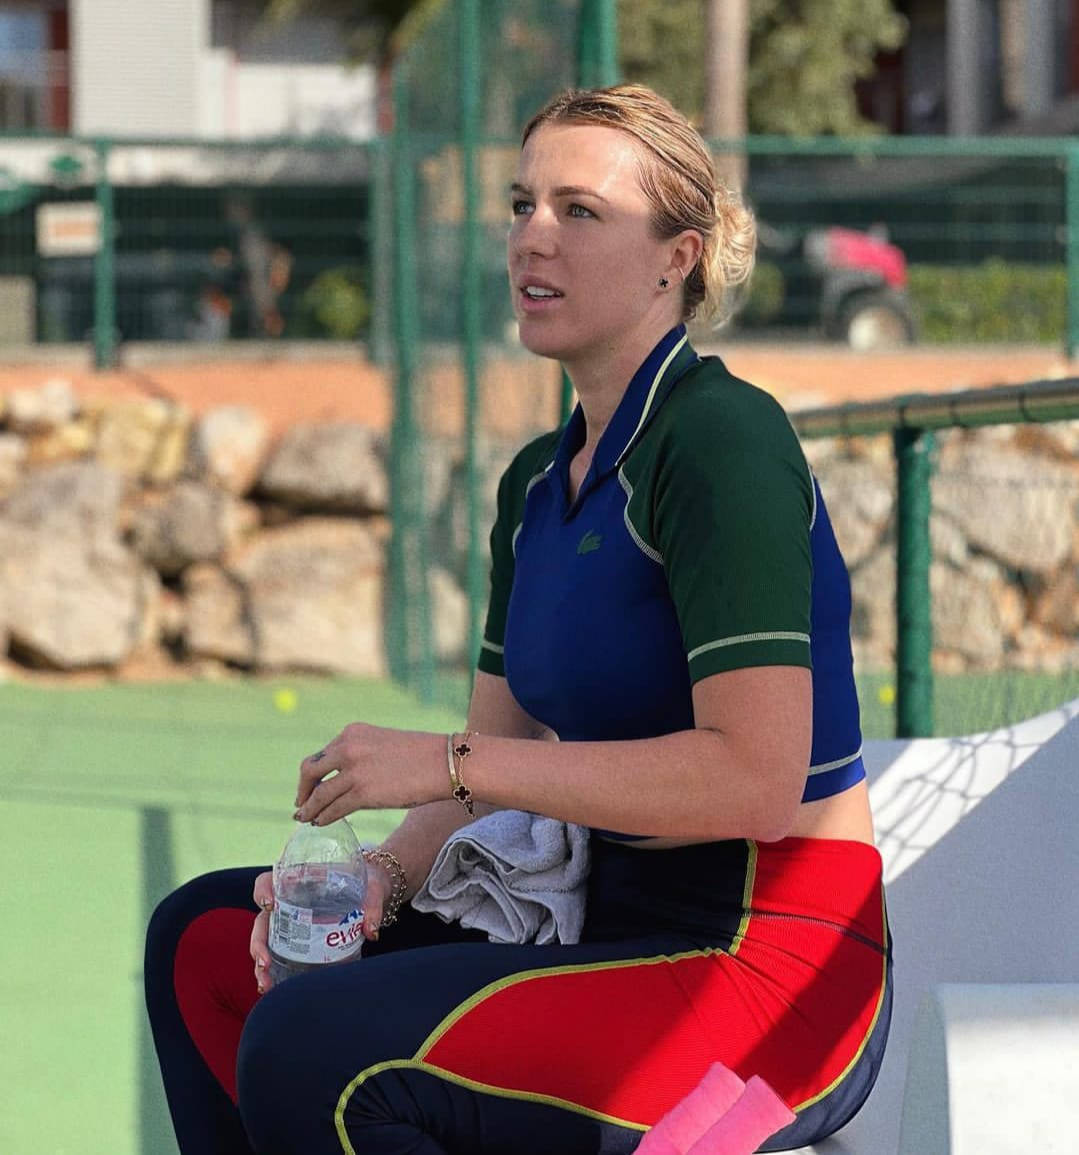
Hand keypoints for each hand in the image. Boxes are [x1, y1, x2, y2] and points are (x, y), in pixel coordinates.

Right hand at [249, 862, 389, 995]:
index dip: (263, 891)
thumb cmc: (366, 884)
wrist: (371, 895)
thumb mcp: (371, 889)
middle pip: (263, 919)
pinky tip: (272, 987)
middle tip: (265, 961)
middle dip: (259, 942)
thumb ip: (372, 906)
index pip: (271, 881)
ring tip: (265, 984)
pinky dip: (272, 971)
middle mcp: (288, 901)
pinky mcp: (297, 940)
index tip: (270, 905)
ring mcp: (290, 922)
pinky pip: (278, 954)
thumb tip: (371, 931)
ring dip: (261, 963)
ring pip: (266, 941)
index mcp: (300, 881)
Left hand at [293, 723, 443, 825]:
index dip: (311, 774)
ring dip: (309, 809)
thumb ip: (360, 754)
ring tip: (305, 819)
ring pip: (319, 794)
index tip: (308, 786)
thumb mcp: (383, 743)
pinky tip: (321, 823)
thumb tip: (345, 776)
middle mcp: (348, 748)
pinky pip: (333, 809)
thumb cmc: (421, 755)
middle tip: (301, 804)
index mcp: (352, 732)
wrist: (444, 762)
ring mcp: (354, 771)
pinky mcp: (362, 793)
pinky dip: (323, 818)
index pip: (322, 754)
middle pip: (310, 770)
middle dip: (303, 789)